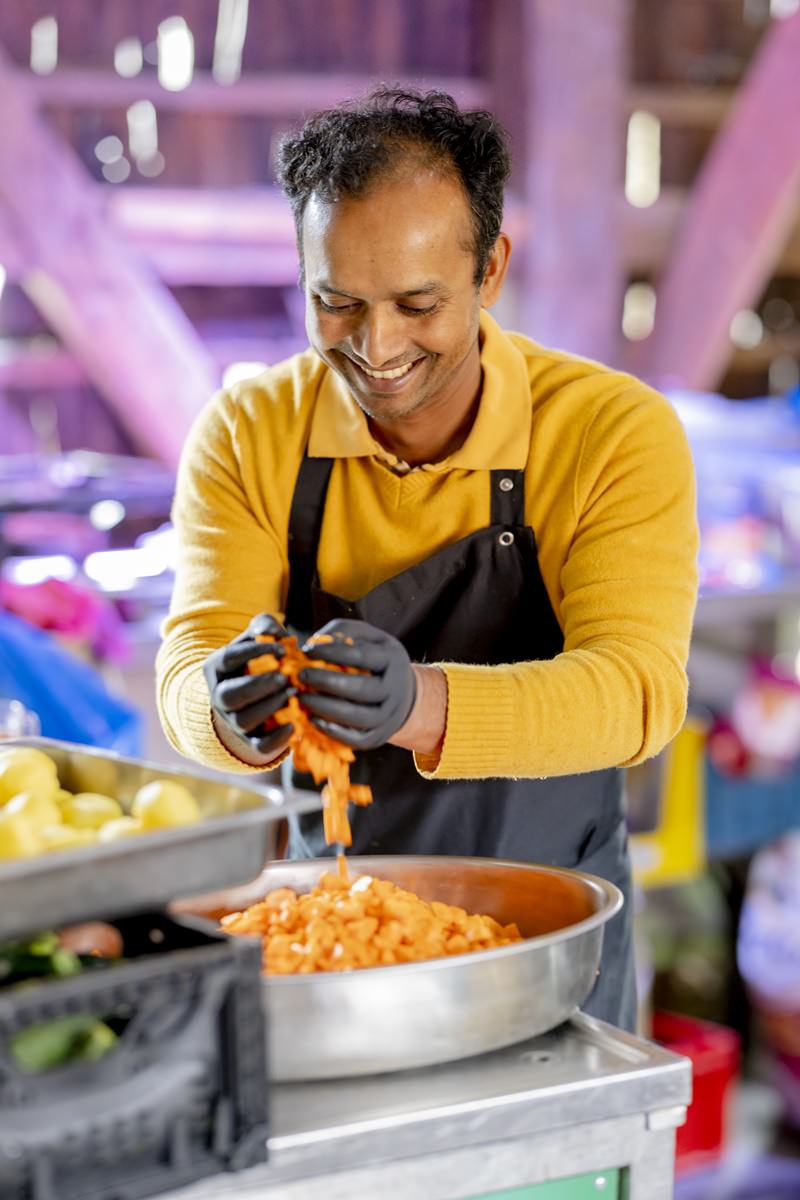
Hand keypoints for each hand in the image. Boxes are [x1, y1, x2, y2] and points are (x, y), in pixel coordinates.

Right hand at [203, 614, 293, 756]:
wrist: (259, 691)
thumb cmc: (261, 658)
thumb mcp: (259, 638)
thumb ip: (264, 627)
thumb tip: (272, 631)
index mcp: (217, 667)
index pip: (228, 658)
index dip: (254, 651)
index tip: (282, 648)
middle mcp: (220, 696)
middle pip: (230, 695)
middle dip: (257, 686)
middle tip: (284, 677)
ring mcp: (233, 720)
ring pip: (243, 721)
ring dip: (269, 708)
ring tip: (293, 694)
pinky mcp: (250, 740)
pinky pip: (259, 746)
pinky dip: (276, 740)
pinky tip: (294, 726)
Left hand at [298, 619, 416, 749]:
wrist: (403, 693)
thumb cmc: (375, 659)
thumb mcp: (367, 637)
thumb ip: (343, 632)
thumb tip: (314, 643)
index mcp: (392, 659)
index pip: (362, 656)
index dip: (332, 653)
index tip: (307, 650)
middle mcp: (395, 689)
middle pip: (362, 689)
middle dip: (327, 682)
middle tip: (301, 676)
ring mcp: (389, 716)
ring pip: (359, 717)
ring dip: (326, 708)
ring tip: (302, 698)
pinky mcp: (379, 736)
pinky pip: (357, 740)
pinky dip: (334, 732)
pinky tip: (313, 719)